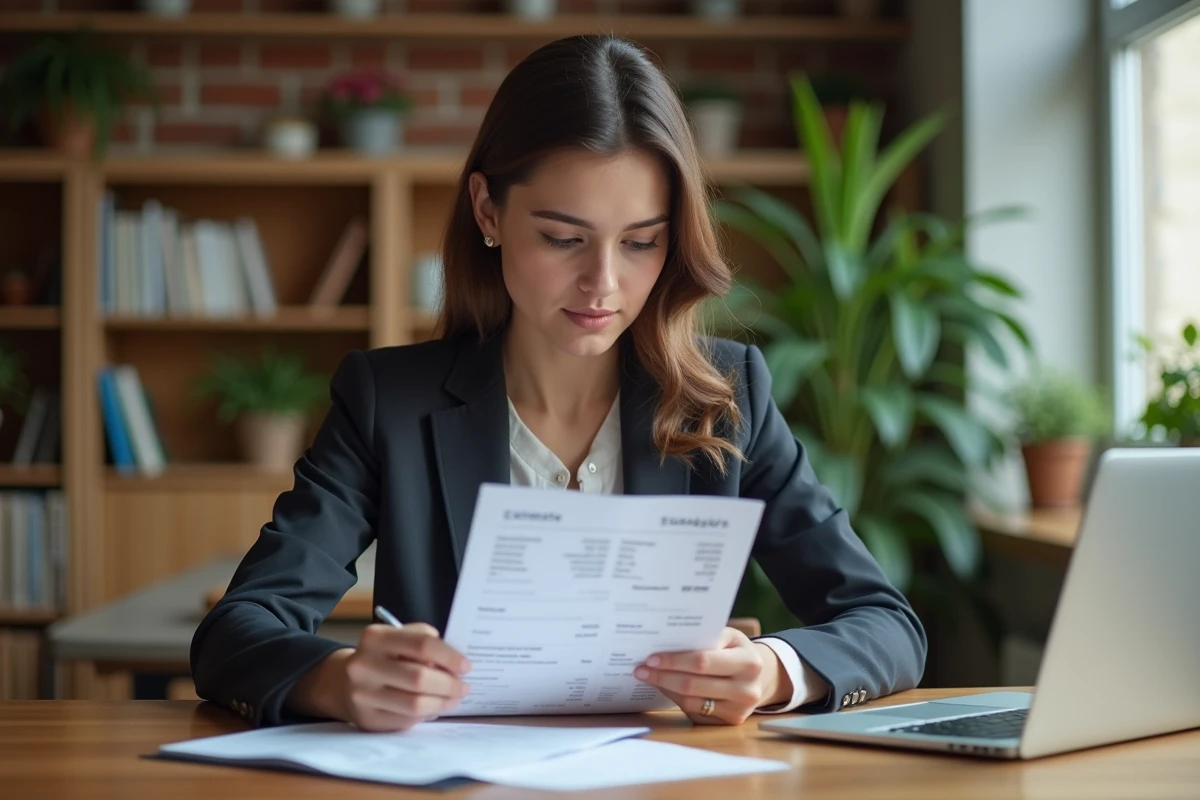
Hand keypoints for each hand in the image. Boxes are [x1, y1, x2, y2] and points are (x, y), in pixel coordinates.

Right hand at [291, 623, 471, 731]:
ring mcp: (362, 695)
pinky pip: (406, 720)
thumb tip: (453, 664)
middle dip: (449, 684)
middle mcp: (364, 665)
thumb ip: (423, 642)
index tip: (466, 666)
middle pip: (420, 678)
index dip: (449, 656)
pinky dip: (426, 715)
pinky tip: (433, 707)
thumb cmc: (382, 656)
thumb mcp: (397, 637)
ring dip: (442, 703)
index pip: (422, 644)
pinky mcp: (367, 719)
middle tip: (463, 687)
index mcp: (375, 637)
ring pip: (415, 704)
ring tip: (453, 699)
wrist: (342, 682)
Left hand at [633, 627, 790, 724]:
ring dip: (665, 688)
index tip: (651, 658)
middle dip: (662, 676)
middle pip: (693, 685)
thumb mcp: (729, 636)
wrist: (759, 676)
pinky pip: (693, 712)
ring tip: (648, 677)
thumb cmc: (736, 650)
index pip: (702, 662)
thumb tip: (668, 642)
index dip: (674, 661)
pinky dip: (675, 699)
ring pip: (690, 702)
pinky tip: (665, 687)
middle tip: (640, 669)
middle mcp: (746, 691)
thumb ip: (705, 637)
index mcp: (749, 663)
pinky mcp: (727, 723)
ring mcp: (738, 711)